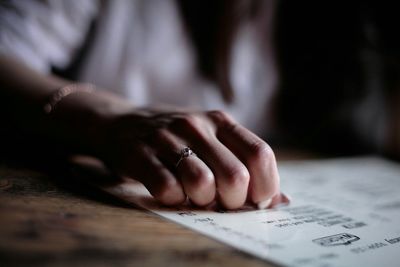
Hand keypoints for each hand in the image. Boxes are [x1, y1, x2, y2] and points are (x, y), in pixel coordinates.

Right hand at [98, 108, 281, 208]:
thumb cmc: (177, 138)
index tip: (256, 200)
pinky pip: (167, 190)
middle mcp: (197, 126)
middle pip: (235, 176)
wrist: (122, 123)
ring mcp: (167, 139)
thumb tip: (280, 201)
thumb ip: (243, 163)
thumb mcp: (210, 138)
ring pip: (201, 184)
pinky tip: (170, 192)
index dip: (265, 185)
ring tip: (193, 196)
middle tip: (220, 201)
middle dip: (233, 201)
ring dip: (201, 201)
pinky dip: (173, 200)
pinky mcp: (140, 154)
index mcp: (220, 121)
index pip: (260, 154)